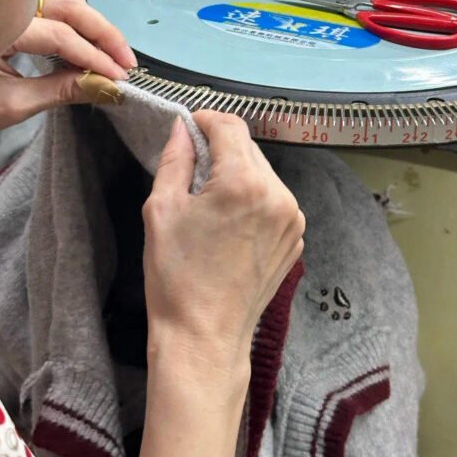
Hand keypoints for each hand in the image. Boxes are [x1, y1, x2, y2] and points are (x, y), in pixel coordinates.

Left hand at [0, 0, 136, 136]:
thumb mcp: (7, 105)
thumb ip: (58, 92)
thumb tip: (103, 86)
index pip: (60, 36)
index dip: (94, 57)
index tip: (120, 78)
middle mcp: (4, 4)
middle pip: (68, 5)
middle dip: (103, 33)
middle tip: (128, 63)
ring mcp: (7, 3)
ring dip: (91, 23)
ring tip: (110, 54)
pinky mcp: (9, 9)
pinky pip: (50, 5)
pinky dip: (74, 22)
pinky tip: (86, 47)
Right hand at [143, 112, 304, 369]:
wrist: (204, 336)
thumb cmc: (176, 276)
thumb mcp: (161, 210)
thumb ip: (175, 159)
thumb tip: (182, 127)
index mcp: (244, 182)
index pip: (230, 126)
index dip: (205, 121)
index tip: (187, 129)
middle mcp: (278, 194)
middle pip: (248, 148)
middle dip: (220, 149)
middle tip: (191, 168)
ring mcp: (292, 218)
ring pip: (263, 174)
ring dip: (238, 174)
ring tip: (209, 201)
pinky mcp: (295, 238)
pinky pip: (274, 201)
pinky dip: (253, 199)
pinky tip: (230, 224)